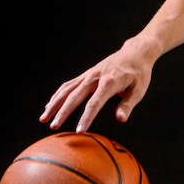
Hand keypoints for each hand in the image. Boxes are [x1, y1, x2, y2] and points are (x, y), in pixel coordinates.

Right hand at [39, 37, 156, 131]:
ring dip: (54, 104)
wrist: (135, 53)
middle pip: (75, 96)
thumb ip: (128, 105)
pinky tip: (50, 105)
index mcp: (109, 82)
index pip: (94, 103)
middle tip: (53, 126)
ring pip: (67, 89)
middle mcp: (95, 77)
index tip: (79, 131)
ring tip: (43, 118)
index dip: (86, 118)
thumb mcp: (139, 90)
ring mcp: (89, 74)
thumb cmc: (139, 73)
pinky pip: (68, 85)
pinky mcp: (86, 74)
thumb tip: (120, 119)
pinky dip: (58, 95)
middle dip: (62, 112)